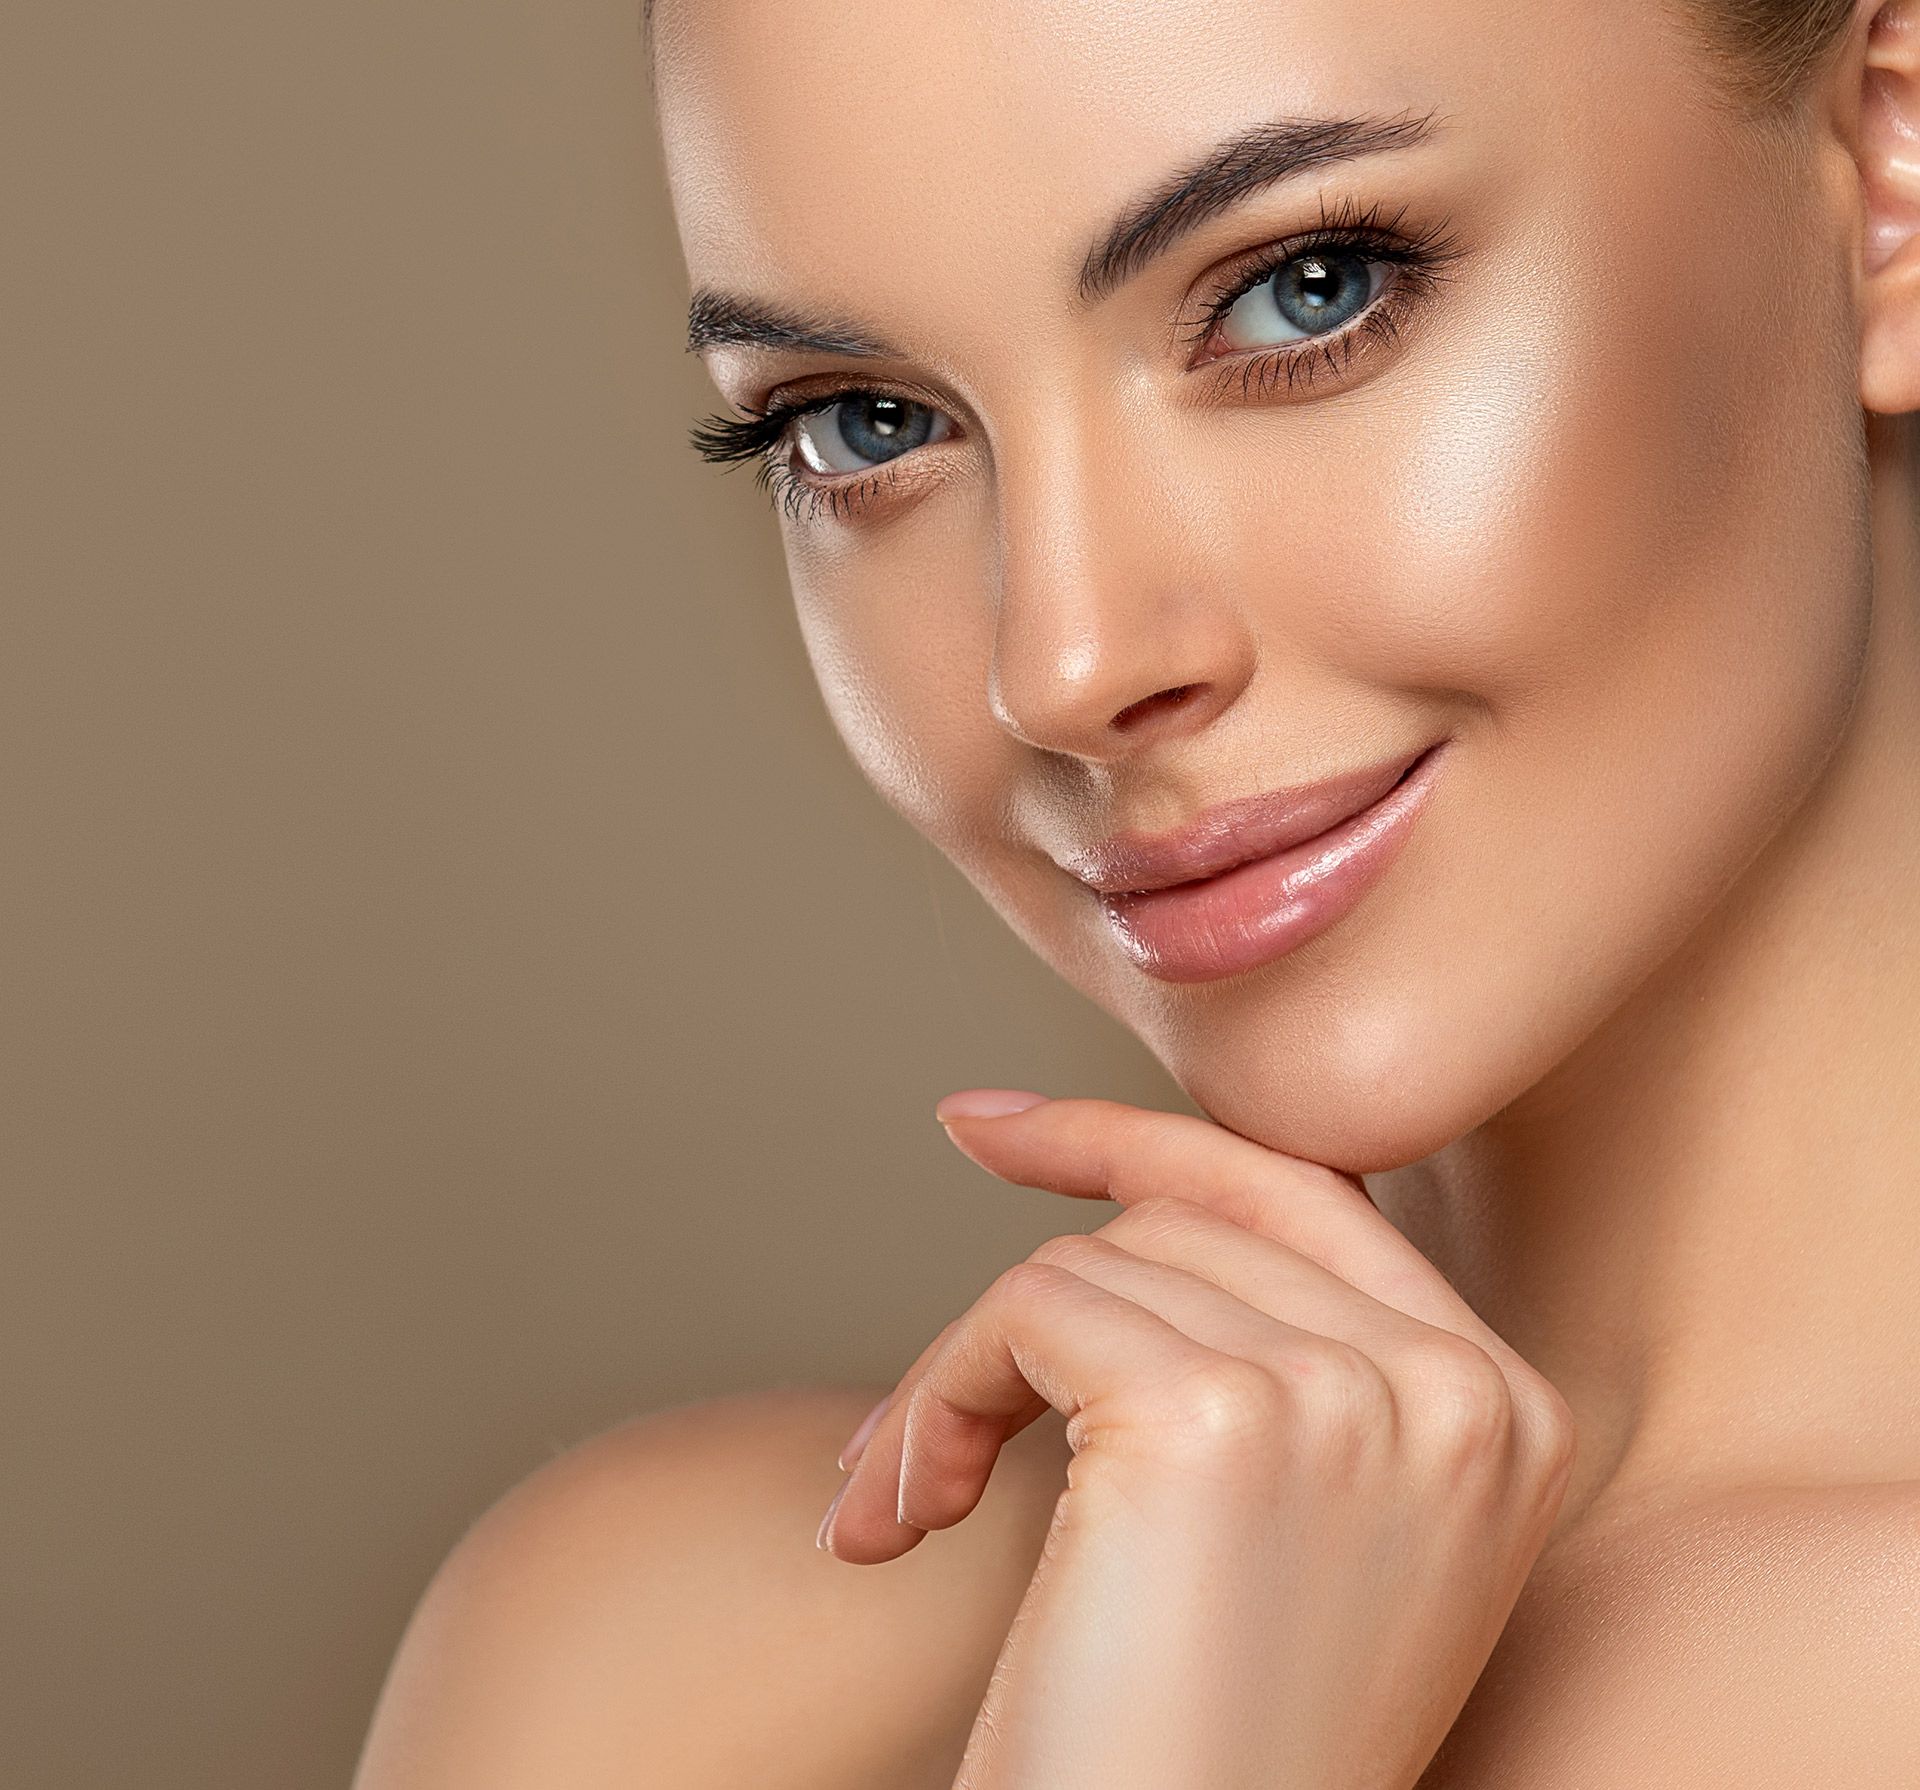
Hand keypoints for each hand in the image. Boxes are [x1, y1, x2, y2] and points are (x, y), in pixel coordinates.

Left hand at [817, 1093, 1575, 1789]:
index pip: (1300, 1191)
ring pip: (1084, 1266)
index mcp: (1505, 1407)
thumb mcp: (1298, 1524)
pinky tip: (906, 1517)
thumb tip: (1119, 1183)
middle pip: (1175, 1226)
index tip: (998, 1127)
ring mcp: (1349, 1395)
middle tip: (921, 1455)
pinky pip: (1022, 1311)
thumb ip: (1274, 1351)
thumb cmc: (1205, 1743)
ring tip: (915, 1509)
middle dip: (1021, 1323)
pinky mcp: (1215, 1418)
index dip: (1135, 1144)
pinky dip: (934, 1400)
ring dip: (959, 1381)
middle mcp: (1457, 1387)